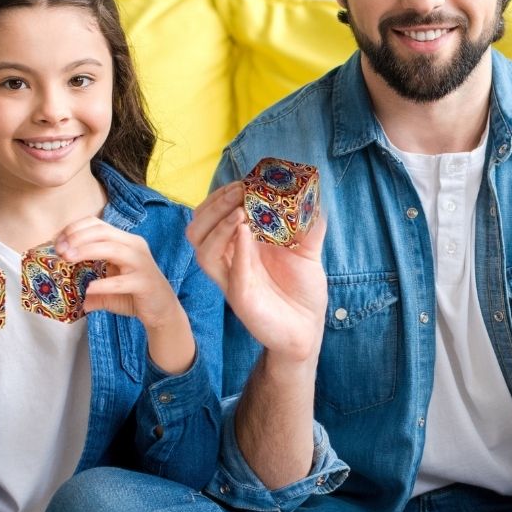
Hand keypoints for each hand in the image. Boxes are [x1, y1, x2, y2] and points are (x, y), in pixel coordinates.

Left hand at [56, 217, 194, 373]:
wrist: (162, 312)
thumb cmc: (133, 295)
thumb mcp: (107, 286)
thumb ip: (90, 283)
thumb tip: (67, 289)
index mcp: (125, 241)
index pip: (98, 225)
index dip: (75, 229)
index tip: (57, 241)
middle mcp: (134, 247)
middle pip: (103, 232)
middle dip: (78, 237)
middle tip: (60, 249)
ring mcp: (141, 263)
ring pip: (112, 249)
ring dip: (87, 250)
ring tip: (68, 258)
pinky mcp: (145, 283)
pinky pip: (122, 281)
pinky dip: (104, 283)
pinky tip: (89, 289)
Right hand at [186, 182, 326, 363]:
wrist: (308, 330)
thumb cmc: (301, 292)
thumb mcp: (308, 250)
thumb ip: (308, 223)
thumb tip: (314, 192)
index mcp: (238, 246)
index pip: (211, 216)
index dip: (220, 196)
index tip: (241, 182)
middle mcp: (229, 261)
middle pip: (198, 230)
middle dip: (214, 207)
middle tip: (239, 192)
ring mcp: (231, 280)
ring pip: (204, 251)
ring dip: (218, 227)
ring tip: (240, 212)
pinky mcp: (241, 299)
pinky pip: (232, 272)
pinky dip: (238, 250)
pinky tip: (247, 232)